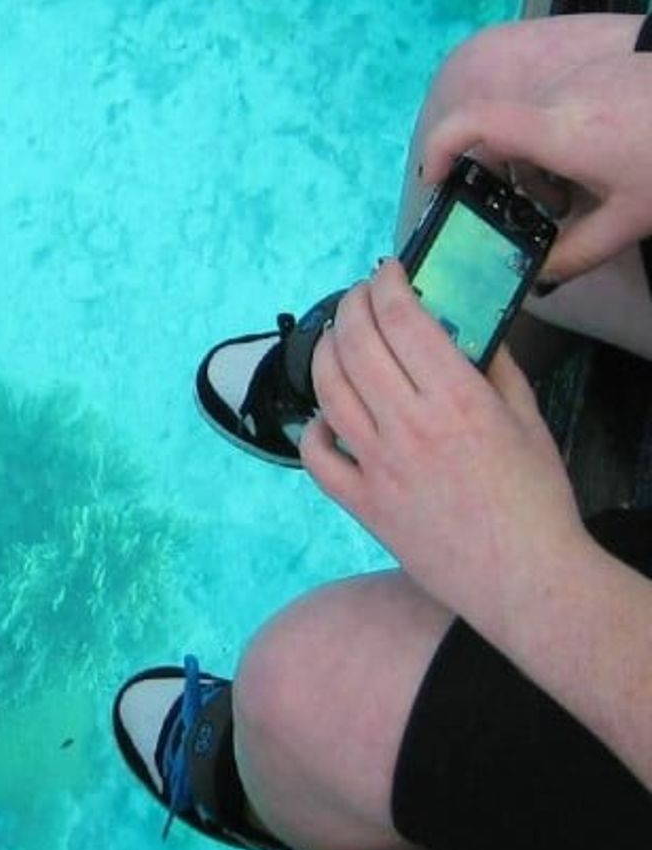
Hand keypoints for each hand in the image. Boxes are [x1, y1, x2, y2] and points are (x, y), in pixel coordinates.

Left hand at [300, 261, 585, 622]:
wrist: (526, 579)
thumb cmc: (535, 499)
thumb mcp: (529, 419)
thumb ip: (494, 367)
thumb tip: (465, 329)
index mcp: (456, 400)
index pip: (403, 320)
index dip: (386, 285)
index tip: (386, 271)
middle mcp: (408, 427)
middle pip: (355, 345)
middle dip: (351, 306)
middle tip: (360, 295)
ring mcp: (377, 466)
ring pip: (327, 391)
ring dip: (325, 352)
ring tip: (338, 338)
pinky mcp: (361, 503)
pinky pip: (316, 458)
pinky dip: (313, 429)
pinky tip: (326, 416)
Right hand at [421, 48, 651, 282]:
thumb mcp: (630, 220)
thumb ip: (574, 254)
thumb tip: (536, 277)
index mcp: (555, 132)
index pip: (469, 124)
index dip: (438, 150)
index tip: (436, 182)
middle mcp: (554, 98)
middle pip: (500, 134)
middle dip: (506, 177)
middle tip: (533, 210)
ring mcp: (576, 79)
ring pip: (530, 124)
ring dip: (539, 161)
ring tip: (578, 190)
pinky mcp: (598, 71)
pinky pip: (558, 108)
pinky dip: (563, 140)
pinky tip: (602, 160)